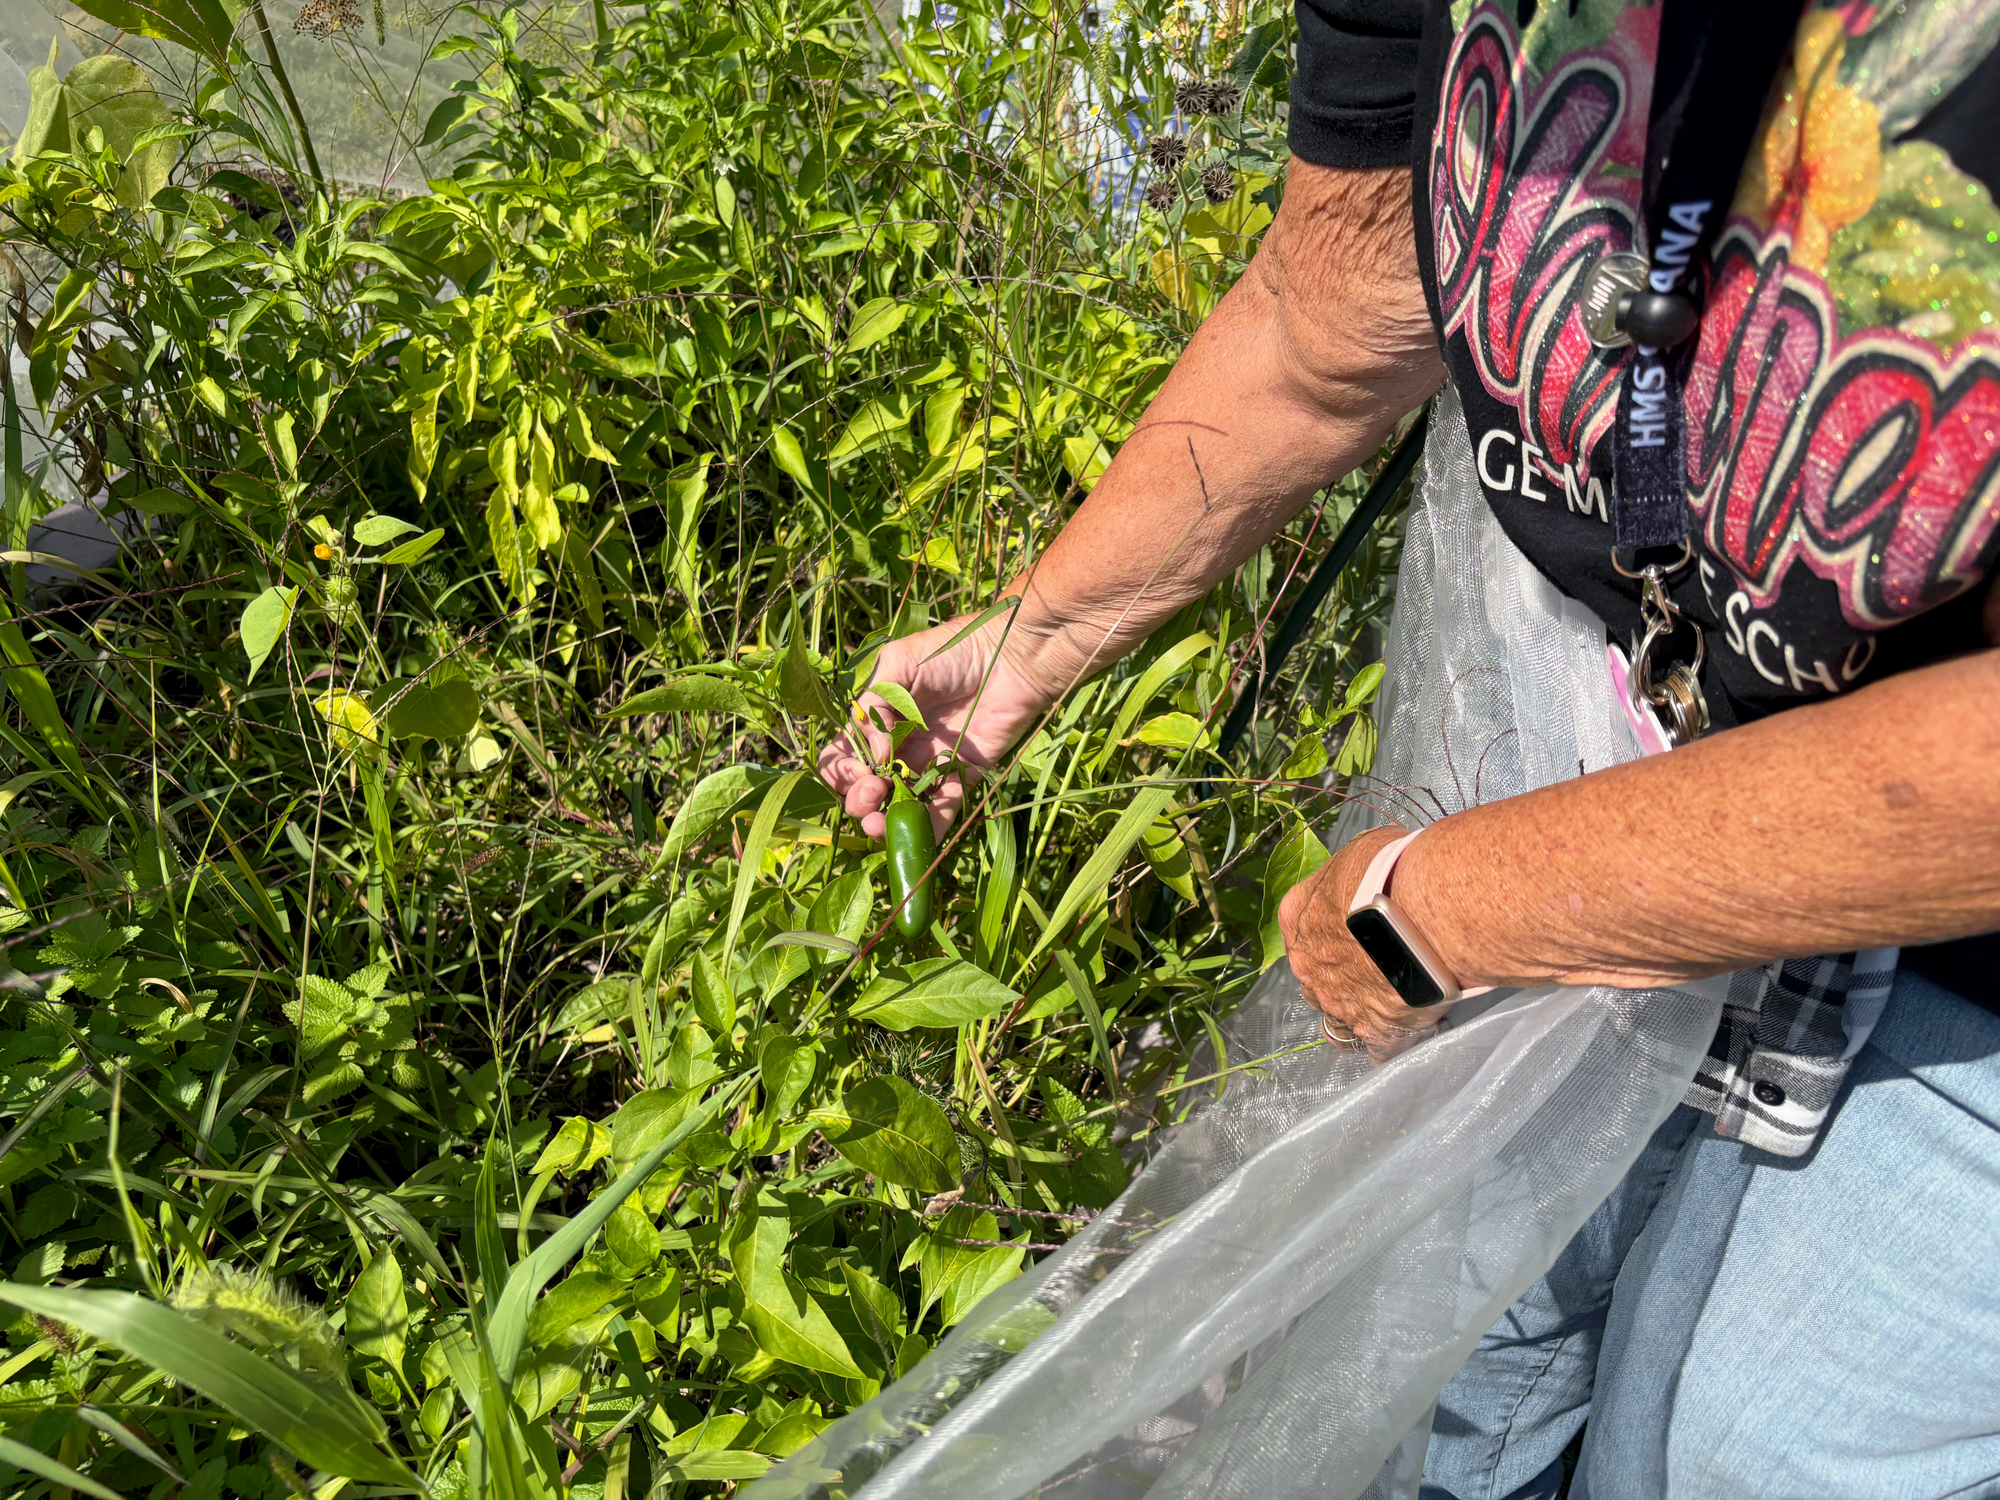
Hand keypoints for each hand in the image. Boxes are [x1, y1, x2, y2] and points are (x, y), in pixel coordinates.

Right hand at [817, 607, 1063, 838]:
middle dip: (858, 798)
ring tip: (879, 823)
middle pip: (865, 789)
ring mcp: (929, 766)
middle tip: (872, 790)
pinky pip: (942, 811)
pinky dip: (929, 824)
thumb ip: (875, 706)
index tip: (856, 769)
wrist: (1008, 659)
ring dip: (883, 822)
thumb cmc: (951, 652)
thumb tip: (877, 756)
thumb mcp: (898, 665)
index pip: (843, 757)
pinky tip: (921, 822)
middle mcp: (899, 748)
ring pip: (898, 808)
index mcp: (878, 721)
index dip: (840, 770)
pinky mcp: (961, 778)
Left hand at [1278, 823, 1454, 1057]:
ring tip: (1392, 1004)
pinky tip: (1412, 1031)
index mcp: (1298, 916)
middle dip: (1340, 978)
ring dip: (1359, 1015)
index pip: (1300, 931)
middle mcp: (1308, 964)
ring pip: (1339, 1021)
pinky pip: (1378, 1049)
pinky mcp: (1376, 1030)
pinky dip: (1392, 1043)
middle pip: (1315, 980)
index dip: (1327, 935)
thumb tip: (1363, 875)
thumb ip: (1352, 874)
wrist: (1430, 910)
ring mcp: (1340, 1002)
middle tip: (1379, 967)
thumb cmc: (1396, 869)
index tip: (1354, 933)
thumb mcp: (1362, 853)